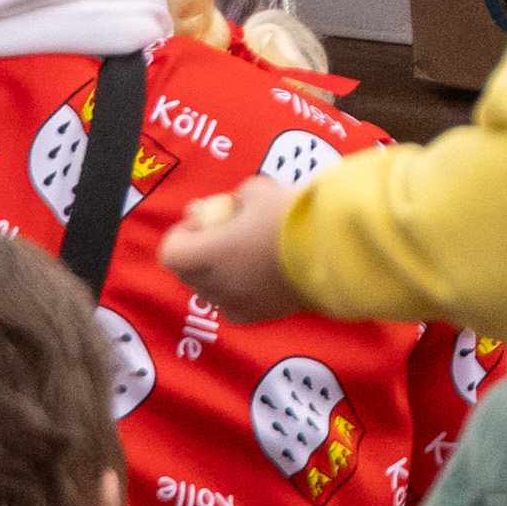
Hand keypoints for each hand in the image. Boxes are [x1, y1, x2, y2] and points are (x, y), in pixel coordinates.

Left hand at [157, 174, 309, 320]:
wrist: (336, 251)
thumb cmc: (290, 217)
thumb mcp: (258, 190)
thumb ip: (235, 198)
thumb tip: (230, 206)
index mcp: (207, 255)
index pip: (170, 252)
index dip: (181, 234)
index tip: (206, 220)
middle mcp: (216, 286)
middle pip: (188, 273)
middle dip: (198, 252)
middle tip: (225, 232)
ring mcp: (239, 304)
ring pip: (212, 290)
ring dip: (219, 271)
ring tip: (248, 252)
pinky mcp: (264, 315)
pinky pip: (237, 304)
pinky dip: (240, 290)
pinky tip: (262, 274)